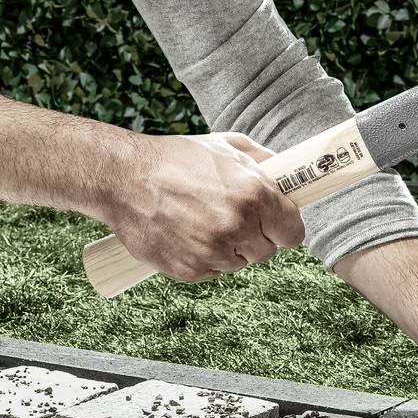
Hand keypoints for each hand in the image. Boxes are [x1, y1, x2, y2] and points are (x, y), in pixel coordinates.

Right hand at [105, 132, 305, 282]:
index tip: (275, 224)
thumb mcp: (226, 146)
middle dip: (255, 236)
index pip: (293, 233)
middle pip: (268, 251)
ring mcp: (213, 252)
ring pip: (239, 263)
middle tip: (231, 218)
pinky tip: (186, 234)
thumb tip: (288, 174)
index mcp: (254, 194)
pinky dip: (203, 258)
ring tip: (202, 222)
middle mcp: (238, 226)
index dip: (284, 227)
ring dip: (228, 248)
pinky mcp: (191, 270)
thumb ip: (264, 161)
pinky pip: (212, 271)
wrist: (124, 179)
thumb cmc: (174, 159)